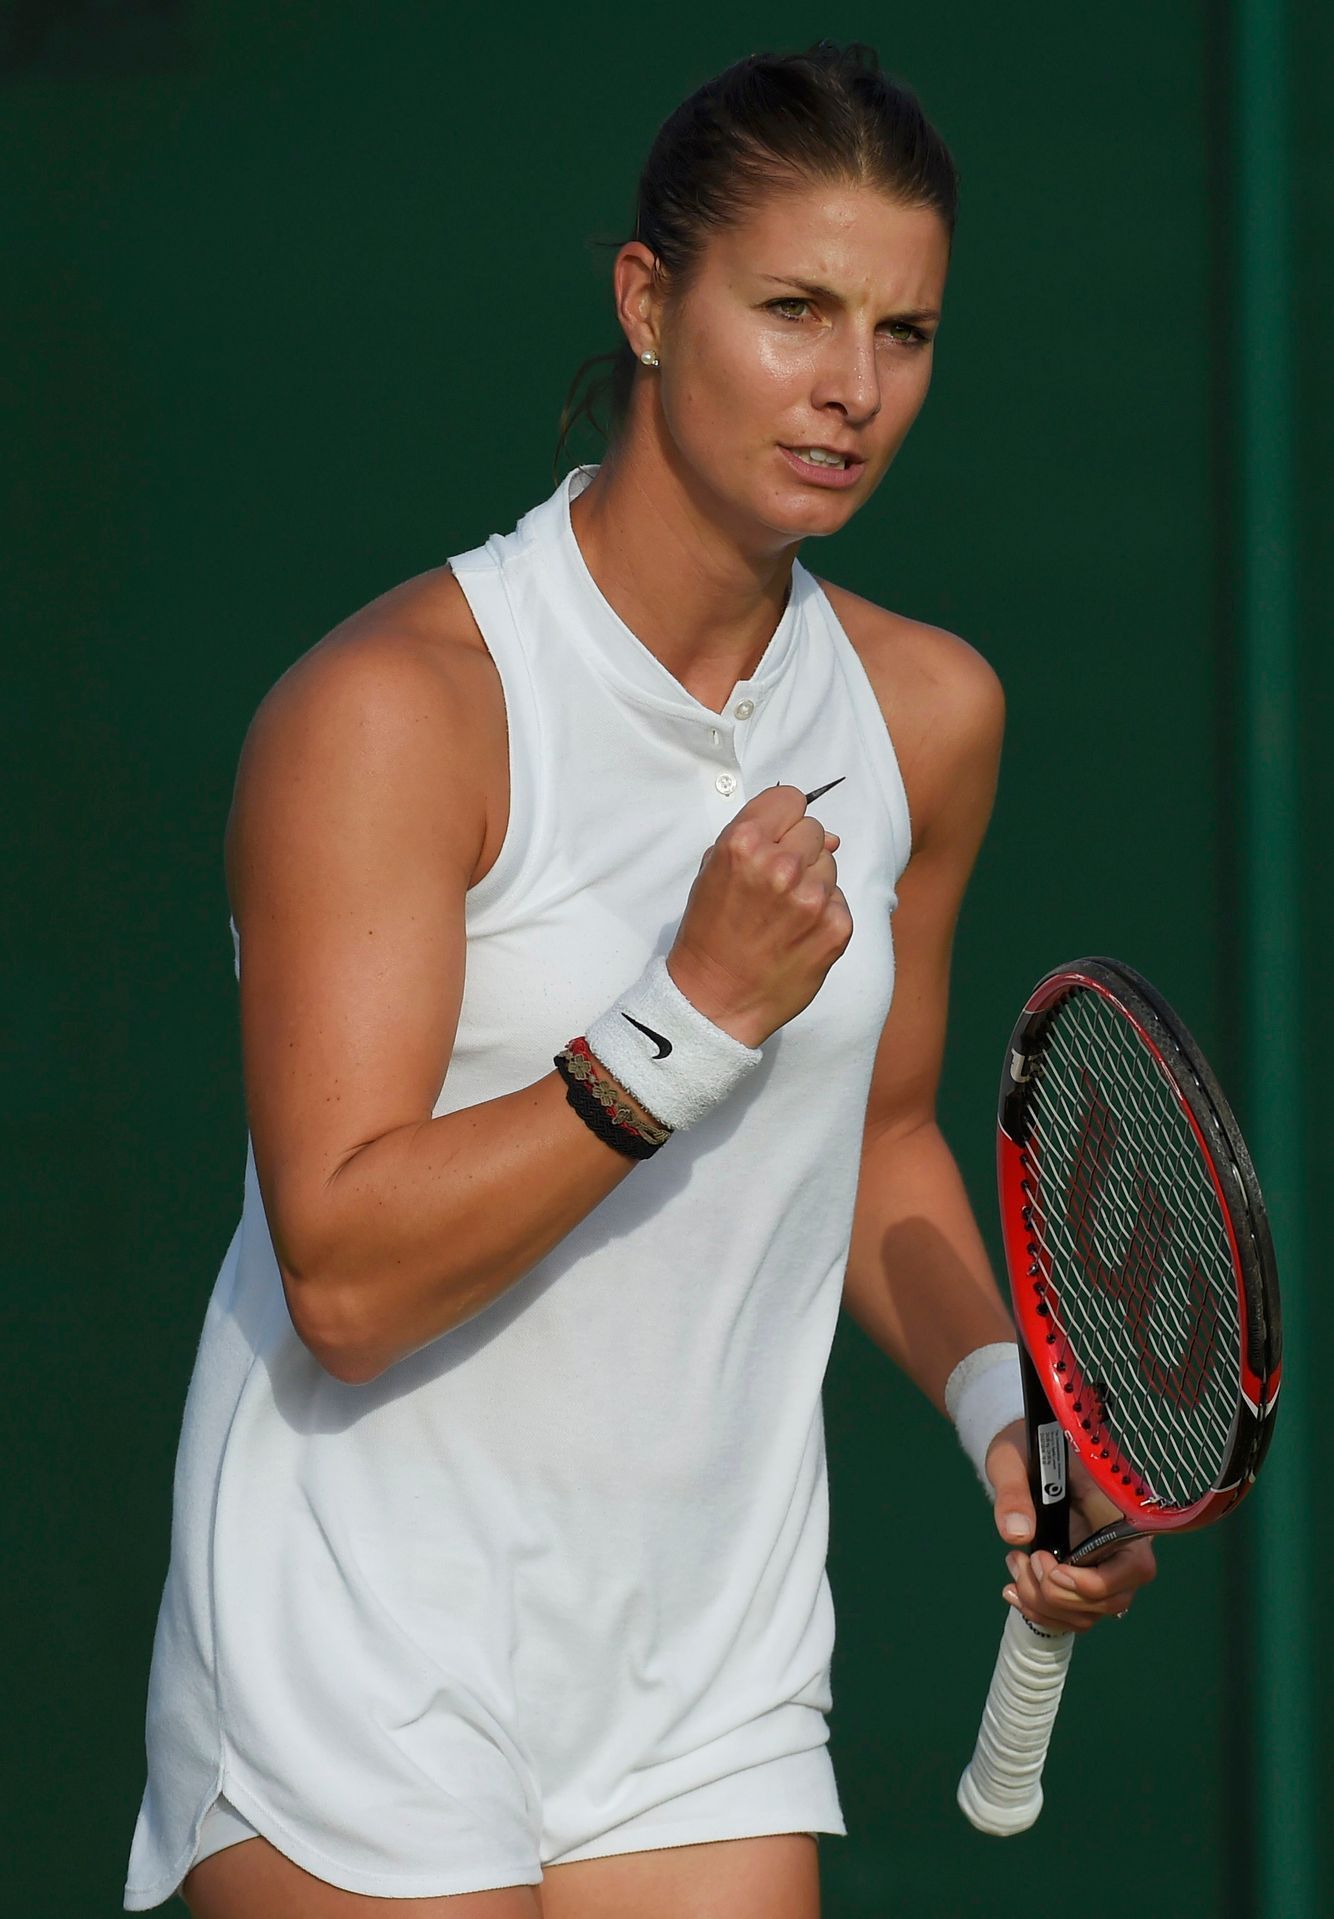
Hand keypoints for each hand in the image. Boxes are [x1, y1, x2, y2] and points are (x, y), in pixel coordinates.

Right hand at [667, 784, 850, 1047]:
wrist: (715, 999)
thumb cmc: (710, 935)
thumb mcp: (714, 872)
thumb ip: (759, 839)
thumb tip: (826, 835)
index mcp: (743, 844)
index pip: (790, 799)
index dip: (783, 819)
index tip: (777, 839)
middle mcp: (780, 866)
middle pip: (814, 831)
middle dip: (798, 852)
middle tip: (775, 887)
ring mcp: (812, 898)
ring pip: (830, 865)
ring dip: (812, 884)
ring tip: (783, 914)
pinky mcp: (836, 927)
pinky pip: (840, 900)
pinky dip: (824, 914)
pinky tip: (797, 934)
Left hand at [985, 1419, 1156, 1633]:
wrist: (1024, 1453)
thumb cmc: (1026, 1448)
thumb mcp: (1011, 1460)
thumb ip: (1013, 1493)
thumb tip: (1018, 1535)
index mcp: (1115, 1509)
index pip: (1135, 1565)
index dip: (1098, 1583)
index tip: (1051, 1569)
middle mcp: (1118, 1543)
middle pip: (1112, 1599)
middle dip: (1059, 1596)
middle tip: (1022, 1560)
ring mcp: (1102, 1564)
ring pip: (1089, 1613)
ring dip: (1044, 1604)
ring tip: (1014, 1564)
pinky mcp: (1082, 1576)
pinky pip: (1072, 1614)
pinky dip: (1041, 1611)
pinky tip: (1014, 1589)